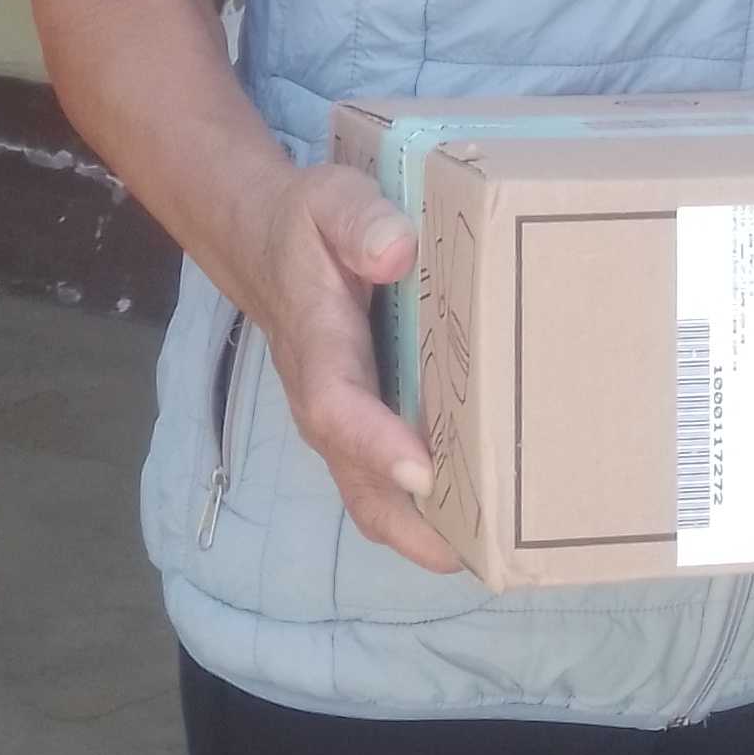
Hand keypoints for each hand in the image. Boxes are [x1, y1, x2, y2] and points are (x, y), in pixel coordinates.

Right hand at [253, 165, 459, 575]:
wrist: (261, 242)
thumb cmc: (307, 222)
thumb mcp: (329, 198)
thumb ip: (359, 219)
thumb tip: (396, 251)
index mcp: (317, 343)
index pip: (337, 404)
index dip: (375, 442)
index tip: (423, 470)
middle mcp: (322, 396)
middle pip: (355, 479)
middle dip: (408, 525)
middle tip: (475, 556)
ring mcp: (338, 419)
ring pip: (368, 493)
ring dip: (420, 530)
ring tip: (492, 552)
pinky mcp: (356, 423)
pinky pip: (382, 480)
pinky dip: (422, 511)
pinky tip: (480, 515)